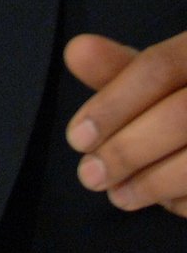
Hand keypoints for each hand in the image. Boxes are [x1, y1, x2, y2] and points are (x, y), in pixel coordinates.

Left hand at [65, 30, 186, 214]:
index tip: (77, 139)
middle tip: (90, 176)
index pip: (160, 67)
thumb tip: (76, 51)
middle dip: (128, 150)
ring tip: (118, 195)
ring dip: (154, 182)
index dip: (113, 103)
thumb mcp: (164, 78)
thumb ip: (121, 70)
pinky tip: (166, 201)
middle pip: (182, 115)